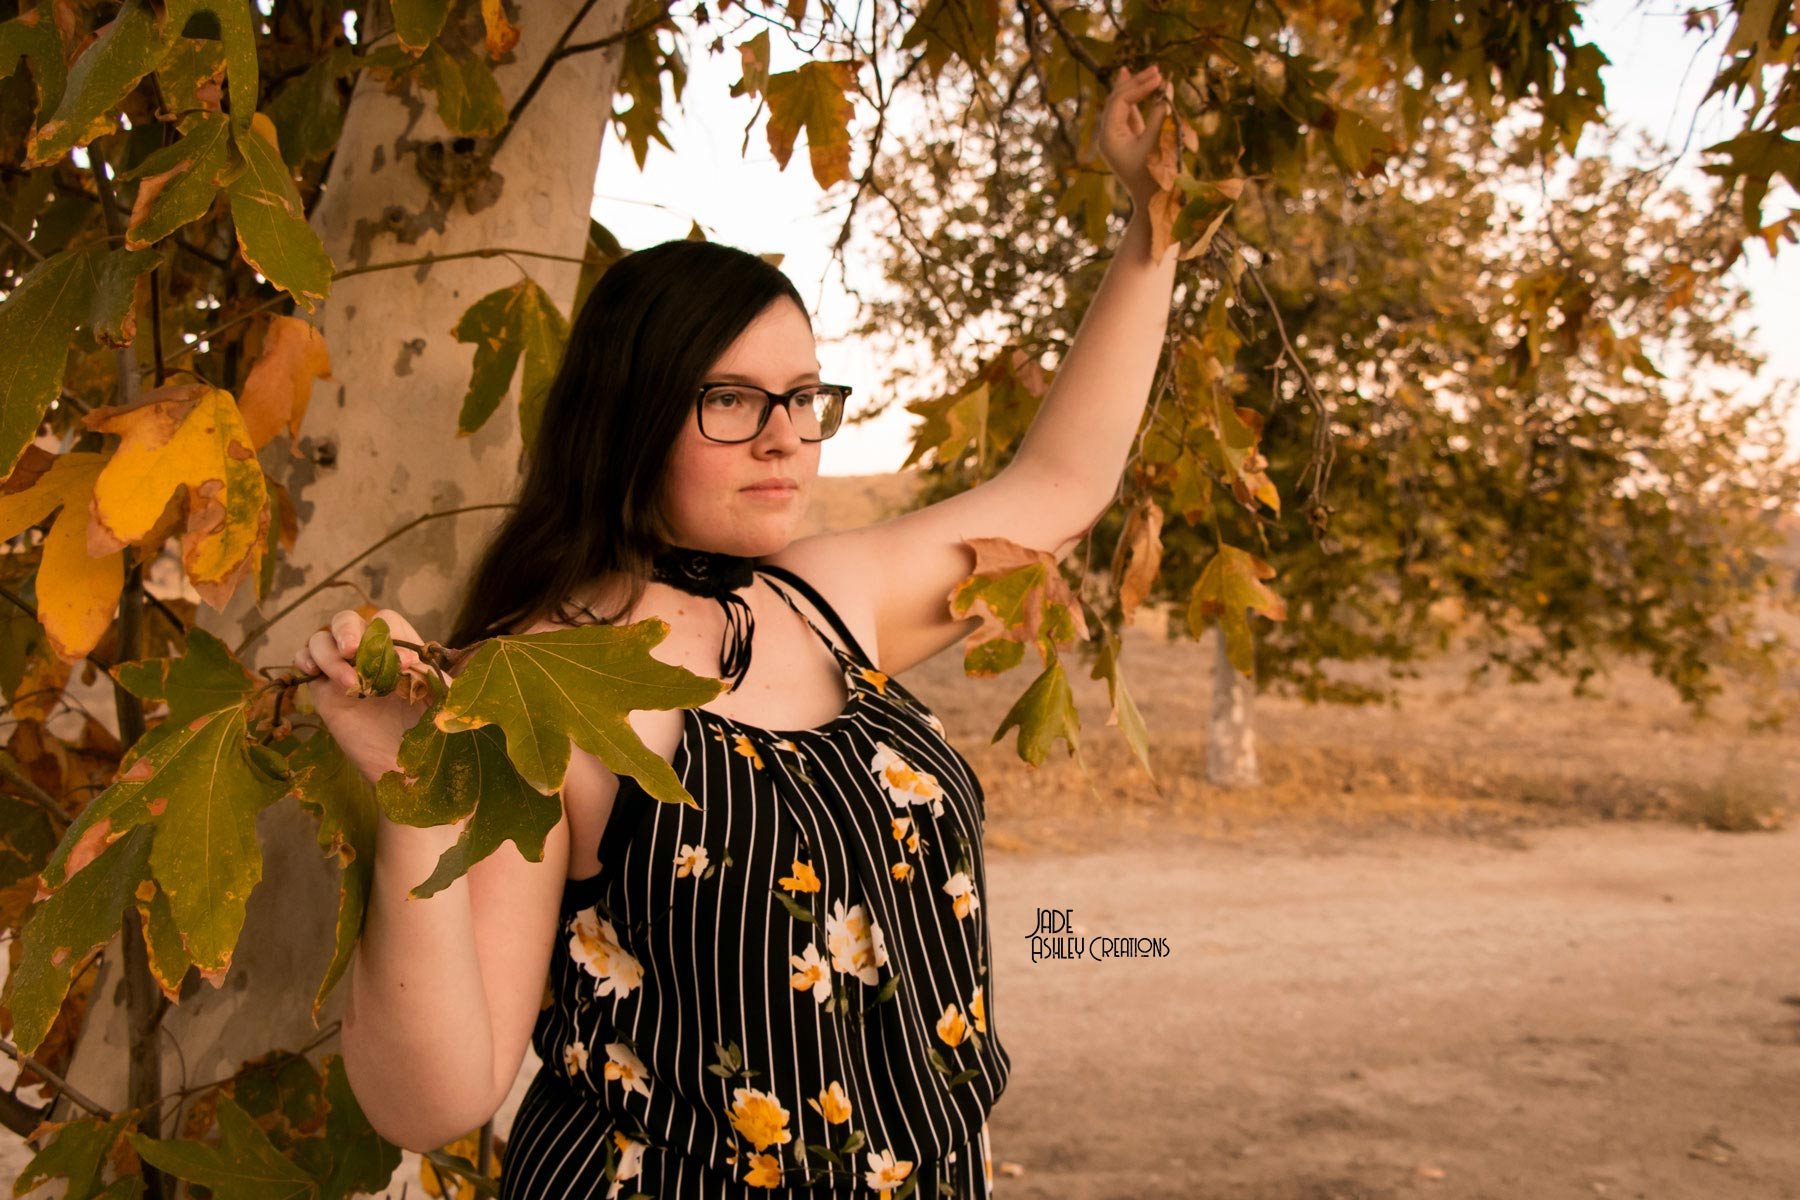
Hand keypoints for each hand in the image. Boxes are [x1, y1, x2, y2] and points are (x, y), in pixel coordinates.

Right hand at [293, 607, 448, 784]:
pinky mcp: (324, 692)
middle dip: (348, 630)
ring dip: (330, 654)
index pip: (387, 623)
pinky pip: (304, 662)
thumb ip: (433, 677)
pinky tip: (313, 672)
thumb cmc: (431, 734)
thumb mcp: (441, 702)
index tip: (404, 664)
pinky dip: (303, 659)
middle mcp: (369, 656)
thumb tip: (416, 660)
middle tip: (353, 650)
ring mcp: (343, 671)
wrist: (406, 770)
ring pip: (322, 640)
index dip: (392, 636)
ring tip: (348, 682)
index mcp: (400, 651)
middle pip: (349, 621)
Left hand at [1097, 62, 1172, 210]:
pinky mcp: (1128, 140)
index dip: (1139, 87)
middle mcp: (1108, 135)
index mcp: (1109, 137)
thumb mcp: (1157, 143)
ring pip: (1123, 105)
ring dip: (1136, 88)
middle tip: (1156, 69)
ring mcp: (1117, 137)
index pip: (1120, 103)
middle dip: (1136, 83)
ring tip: (1149, 72)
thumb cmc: (1154, 177)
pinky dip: (1137, 100)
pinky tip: (1139, 84)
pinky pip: (1130, 114)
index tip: (1159, 78)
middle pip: (1118, 100)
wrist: (1152, 203)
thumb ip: (1160, 115)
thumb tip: (1165, 87)